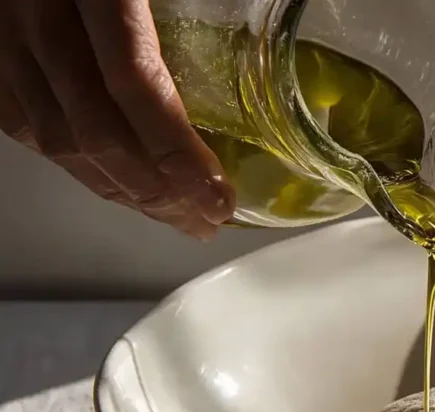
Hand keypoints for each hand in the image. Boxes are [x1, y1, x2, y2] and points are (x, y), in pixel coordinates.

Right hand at [0, 0, 233, 238]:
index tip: (218, 197)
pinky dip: (71, 162)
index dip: (176, 152)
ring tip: (173, 217)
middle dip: (156, 190)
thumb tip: (263, 21)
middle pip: (93, 129)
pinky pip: (22, 121)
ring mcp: (0, 34)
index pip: (134, 84)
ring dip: (118, 189)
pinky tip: (113, 183)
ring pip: (55, 136)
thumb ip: (196, 2)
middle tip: (205, 221)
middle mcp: (35, 14)